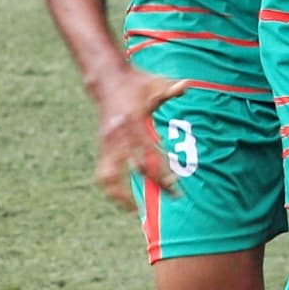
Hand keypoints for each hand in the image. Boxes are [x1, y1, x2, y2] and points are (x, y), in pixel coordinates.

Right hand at [88, 67, 190, 202]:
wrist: (107, 79)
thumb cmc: (137, 83)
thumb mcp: (155, 83)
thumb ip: (170, 90)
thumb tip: (185, 86)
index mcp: (133, 121)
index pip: (148, 151)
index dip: (160, 169)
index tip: (174, 183)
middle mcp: (119, 135)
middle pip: (135, 167)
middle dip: (155, 184)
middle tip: (174, 195)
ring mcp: (108, 142)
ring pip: (108, 176)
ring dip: (119, 196)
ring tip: (134, 210)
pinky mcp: (102, 147)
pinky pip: (104, 173)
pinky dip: (112, 189)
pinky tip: (124, 200)